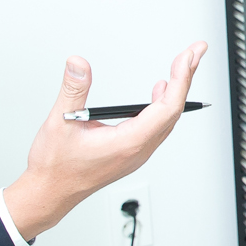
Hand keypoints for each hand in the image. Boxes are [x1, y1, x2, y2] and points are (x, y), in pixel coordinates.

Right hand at [5, 43, 205, 239]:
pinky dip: (164, 105)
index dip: (180, 79)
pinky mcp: (131, 153)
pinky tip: (160, 91)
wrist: (50, 193)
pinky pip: (157, 127)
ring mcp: (136, 153)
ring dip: (177, 91)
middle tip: (195, 52)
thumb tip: (79, 64)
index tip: (187, 57)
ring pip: (167, 119)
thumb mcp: (60, 122)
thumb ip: (73, 90)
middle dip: (186, 78)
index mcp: (128, 143)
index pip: (167, 108)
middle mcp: (138, 150)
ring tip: (184, 66)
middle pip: (173, 111)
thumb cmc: (56, 166)